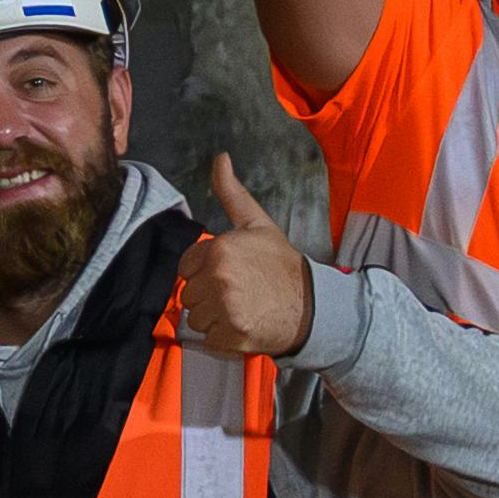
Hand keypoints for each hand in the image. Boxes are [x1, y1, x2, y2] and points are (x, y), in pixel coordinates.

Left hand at [192, 148, 316, 356]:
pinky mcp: (230, 334)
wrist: (312, 305)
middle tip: (239, 291)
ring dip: (213, 318)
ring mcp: (224, 307)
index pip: (186, 267)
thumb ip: (231, 192)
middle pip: (188, 294)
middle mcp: (219, 277)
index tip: (229, 273)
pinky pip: (207, 339)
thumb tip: (220, 158)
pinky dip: (222, 338)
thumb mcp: (256, 223)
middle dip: (208, 295)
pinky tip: (243, 325)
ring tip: (241, 308)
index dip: (204, 271)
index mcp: (219, 248)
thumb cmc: (281, 264)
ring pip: (194, 318)